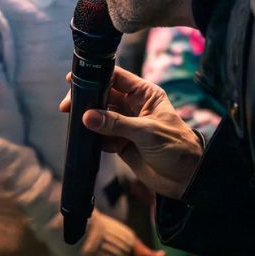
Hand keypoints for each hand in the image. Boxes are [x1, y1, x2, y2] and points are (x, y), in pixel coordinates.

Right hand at [60, 67, 202, 198]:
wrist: (186, 178)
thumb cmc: (177, 147)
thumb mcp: (147, 132)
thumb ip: (116, 124)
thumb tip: (88, 116)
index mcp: (145, 94)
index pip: (117, 78)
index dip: (97, 76)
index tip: (76, 80)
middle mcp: (134, 106)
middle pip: (104, 96)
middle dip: (86, 99)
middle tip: (68, 106)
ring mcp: (126, 125)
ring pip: (100, 116)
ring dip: (88, 119)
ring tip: (74, 122)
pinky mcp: (121, 143)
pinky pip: (101, 136)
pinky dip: (93, 137)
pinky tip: (86, 138)